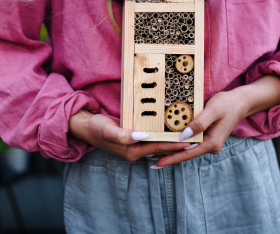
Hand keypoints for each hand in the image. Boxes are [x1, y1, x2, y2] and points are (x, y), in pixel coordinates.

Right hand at [69, 110, 191, 161]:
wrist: (84, 127)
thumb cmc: (96, 128)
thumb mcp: (108, 130)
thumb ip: (122, 134)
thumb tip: (141, 136)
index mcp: (131, 151)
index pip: (158, 147)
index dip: (173, 144)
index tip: (189, 141)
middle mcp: (134, 151)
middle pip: (160, 148)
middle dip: (177, 145)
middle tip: (195, 140)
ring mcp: (133, 147)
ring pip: (157, 146)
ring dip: (171, 141)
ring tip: (187, 137)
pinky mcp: (132, 141)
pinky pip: (151, 141)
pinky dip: (161, 138)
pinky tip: (168, 132)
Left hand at [154, 75, 279, 167]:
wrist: (240, 102)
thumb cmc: (227, 104)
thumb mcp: (212, 111)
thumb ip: (198, 123)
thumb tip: (183, 136)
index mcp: (212, 143)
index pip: (187, 154)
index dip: (171, 158)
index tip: (157, 163)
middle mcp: (210, 146)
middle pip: (185, 153)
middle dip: (168, 155)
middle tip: (148, 157)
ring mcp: (209, 142)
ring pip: (187, 148)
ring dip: (172, 149)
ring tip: (154, 151)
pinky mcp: (207, 137)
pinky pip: (190, 142)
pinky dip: (179, 143)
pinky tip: (167, 142)